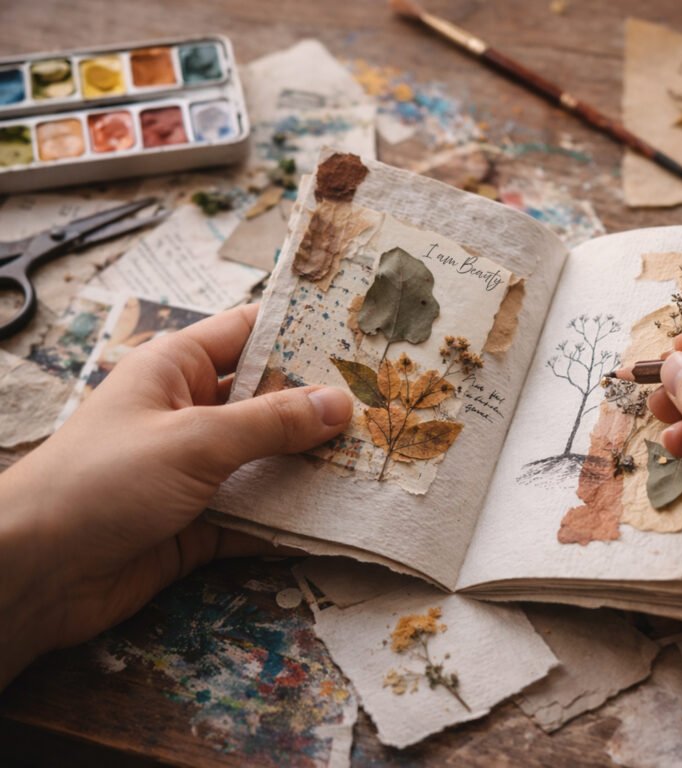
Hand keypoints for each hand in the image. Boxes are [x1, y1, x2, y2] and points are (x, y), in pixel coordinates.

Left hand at [0, 304, 351, 687]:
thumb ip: (270, 422)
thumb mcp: (193, 439)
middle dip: (322, 406)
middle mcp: (190, 414)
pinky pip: (260, 514)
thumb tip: (340, 403)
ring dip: (315, 465)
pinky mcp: (202, 524)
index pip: (248, 334)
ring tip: (379, 460)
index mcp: (175, 369)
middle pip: (268, 401)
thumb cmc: (102, 481)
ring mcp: (197, 471)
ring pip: (269, 460)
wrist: (36, 575)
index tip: (361, 336)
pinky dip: (295, 518)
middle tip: (388, 405)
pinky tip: (343, 517)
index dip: (301, 331)